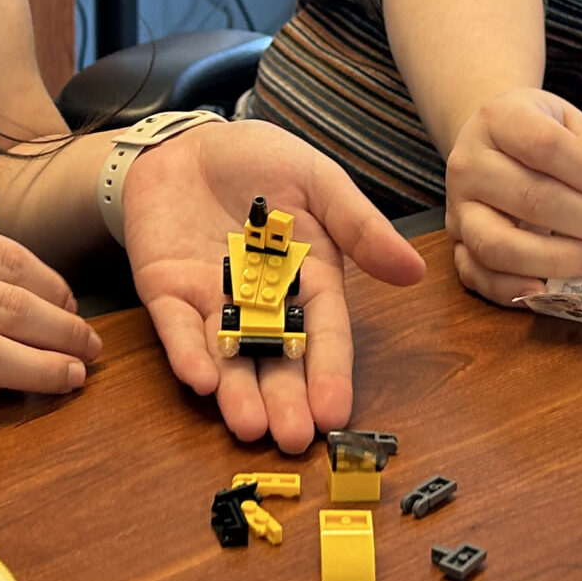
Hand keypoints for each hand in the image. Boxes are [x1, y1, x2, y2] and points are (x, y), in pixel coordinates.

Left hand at [120, 120, 426, 452]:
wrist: (190, 141)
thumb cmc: (260, 160)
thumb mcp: (319, 183)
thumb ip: (360, 226)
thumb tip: (414, 270)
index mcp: (308, 279)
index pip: (323, 333)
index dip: (330, 373)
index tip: (337, 413)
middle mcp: (261, 303)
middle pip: (275, 358)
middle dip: (285, 399)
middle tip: (294, 439)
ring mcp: (211, 301)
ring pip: (227, 354)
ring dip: (237, 393)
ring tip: (250, 427)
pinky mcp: (167, 292)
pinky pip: (175, 328)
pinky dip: (186, 353)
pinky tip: (200, 380)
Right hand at [443, 88, 581, 304]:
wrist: (487, 138)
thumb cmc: (538, 132)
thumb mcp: (563, 118)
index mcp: (499, 119)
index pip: (544, 146)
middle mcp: (469, 164)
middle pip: (531, 198)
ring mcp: (458, 209)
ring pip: (498, 244)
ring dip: (557, 259)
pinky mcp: (455, 245)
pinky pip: (476, 276)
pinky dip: (511, 290)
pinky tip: (549, 292)